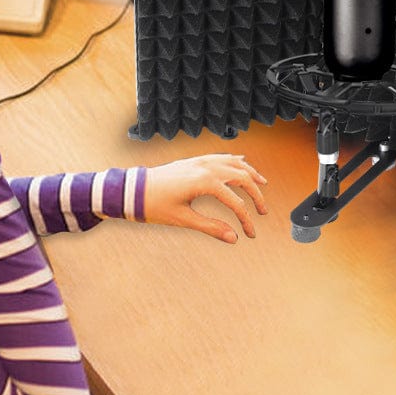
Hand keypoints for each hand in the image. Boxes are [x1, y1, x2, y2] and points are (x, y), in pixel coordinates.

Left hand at [144, 154, 267, 243]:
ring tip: (262, 184)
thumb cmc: (154, 204)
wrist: (133, 189)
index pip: (236, 203)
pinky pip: (221, 157)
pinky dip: (235, 161)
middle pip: (242, 179)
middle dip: (256, 196)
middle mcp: (206, 167)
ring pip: (235, 163)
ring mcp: (201, 161)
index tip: (250, 234)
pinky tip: (242, 163)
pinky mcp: (195, 160)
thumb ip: (211, 227)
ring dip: (250, 173)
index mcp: (205, 182)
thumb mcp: (183, 219)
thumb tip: (234, 238)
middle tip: (263, 212)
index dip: (246, 220)